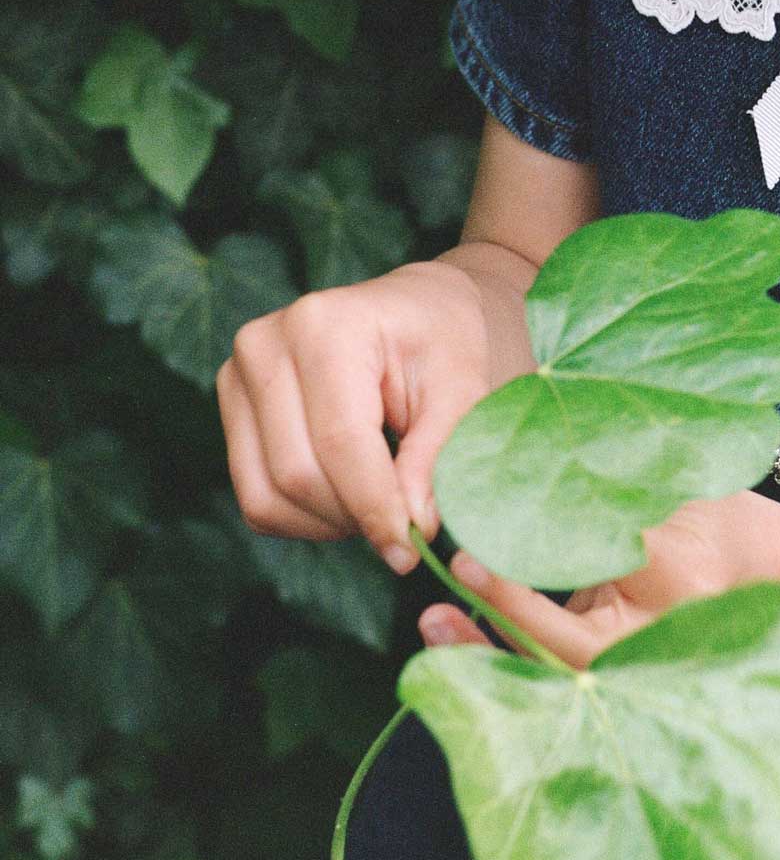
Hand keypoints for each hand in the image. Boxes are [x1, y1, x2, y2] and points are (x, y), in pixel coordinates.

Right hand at [217, 258, 518, 571]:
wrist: (418, 310)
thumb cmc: (448, 342)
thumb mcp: (465, 389)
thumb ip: (437, 457)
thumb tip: (411, 526)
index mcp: (326, 325)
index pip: (340, 441)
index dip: (375, 507)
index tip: (411, 549)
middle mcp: (264, 344)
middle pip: (297, 474)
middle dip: (356, 518)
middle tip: (407, 529)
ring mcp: (237, 375)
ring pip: (267, 495)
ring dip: (329, 524)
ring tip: (381, 507)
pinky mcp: (232, 408)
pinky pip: (255, 497)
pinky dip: (304, 519)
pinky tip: (349, 497)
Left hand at [418, 490, 779, 670]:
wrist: (773, 568)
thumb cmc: (725, 538)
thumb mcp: (671, 524)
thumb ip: (604, 518)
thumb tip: (530, 487)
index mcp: (643, 637)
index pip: (563, 628)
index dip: (511, 597)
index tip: (467, 564)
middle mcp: (625, 664)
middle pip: (539, 666)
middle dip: (483, 644)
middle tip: (432, 616)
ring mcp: (614, 663)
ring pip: (536, 667)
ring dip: (485, 644)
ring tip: (434, 623)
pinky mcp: (604, 649)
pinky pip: (545, 654)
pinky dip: (506, 636)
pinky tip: (467, 618)